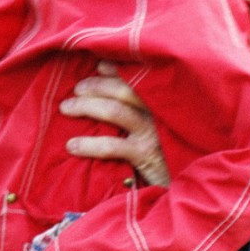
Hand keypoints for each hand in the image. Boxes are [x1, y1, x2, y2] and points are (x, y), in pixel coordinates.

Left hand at [61, 62, 170, 186]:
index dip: (116, 70)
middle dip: (96, 85)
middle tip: (77, 89)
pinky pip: (112, 146)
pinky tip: (72, 145)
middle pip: (123, 89)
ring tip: (66, 108)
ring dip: (87, 106)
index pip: (137, 77)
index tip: (98, 66)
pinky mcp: (146, 155)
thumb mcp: (160, 125)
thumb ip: (141, 108)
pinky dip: (89, 144)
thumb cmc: (167, 152)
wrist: (183, 184)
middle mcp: (158, 112)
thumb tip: (108, 83)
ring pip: (115, 111)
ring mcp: (152, 132)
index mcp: (161, 101)